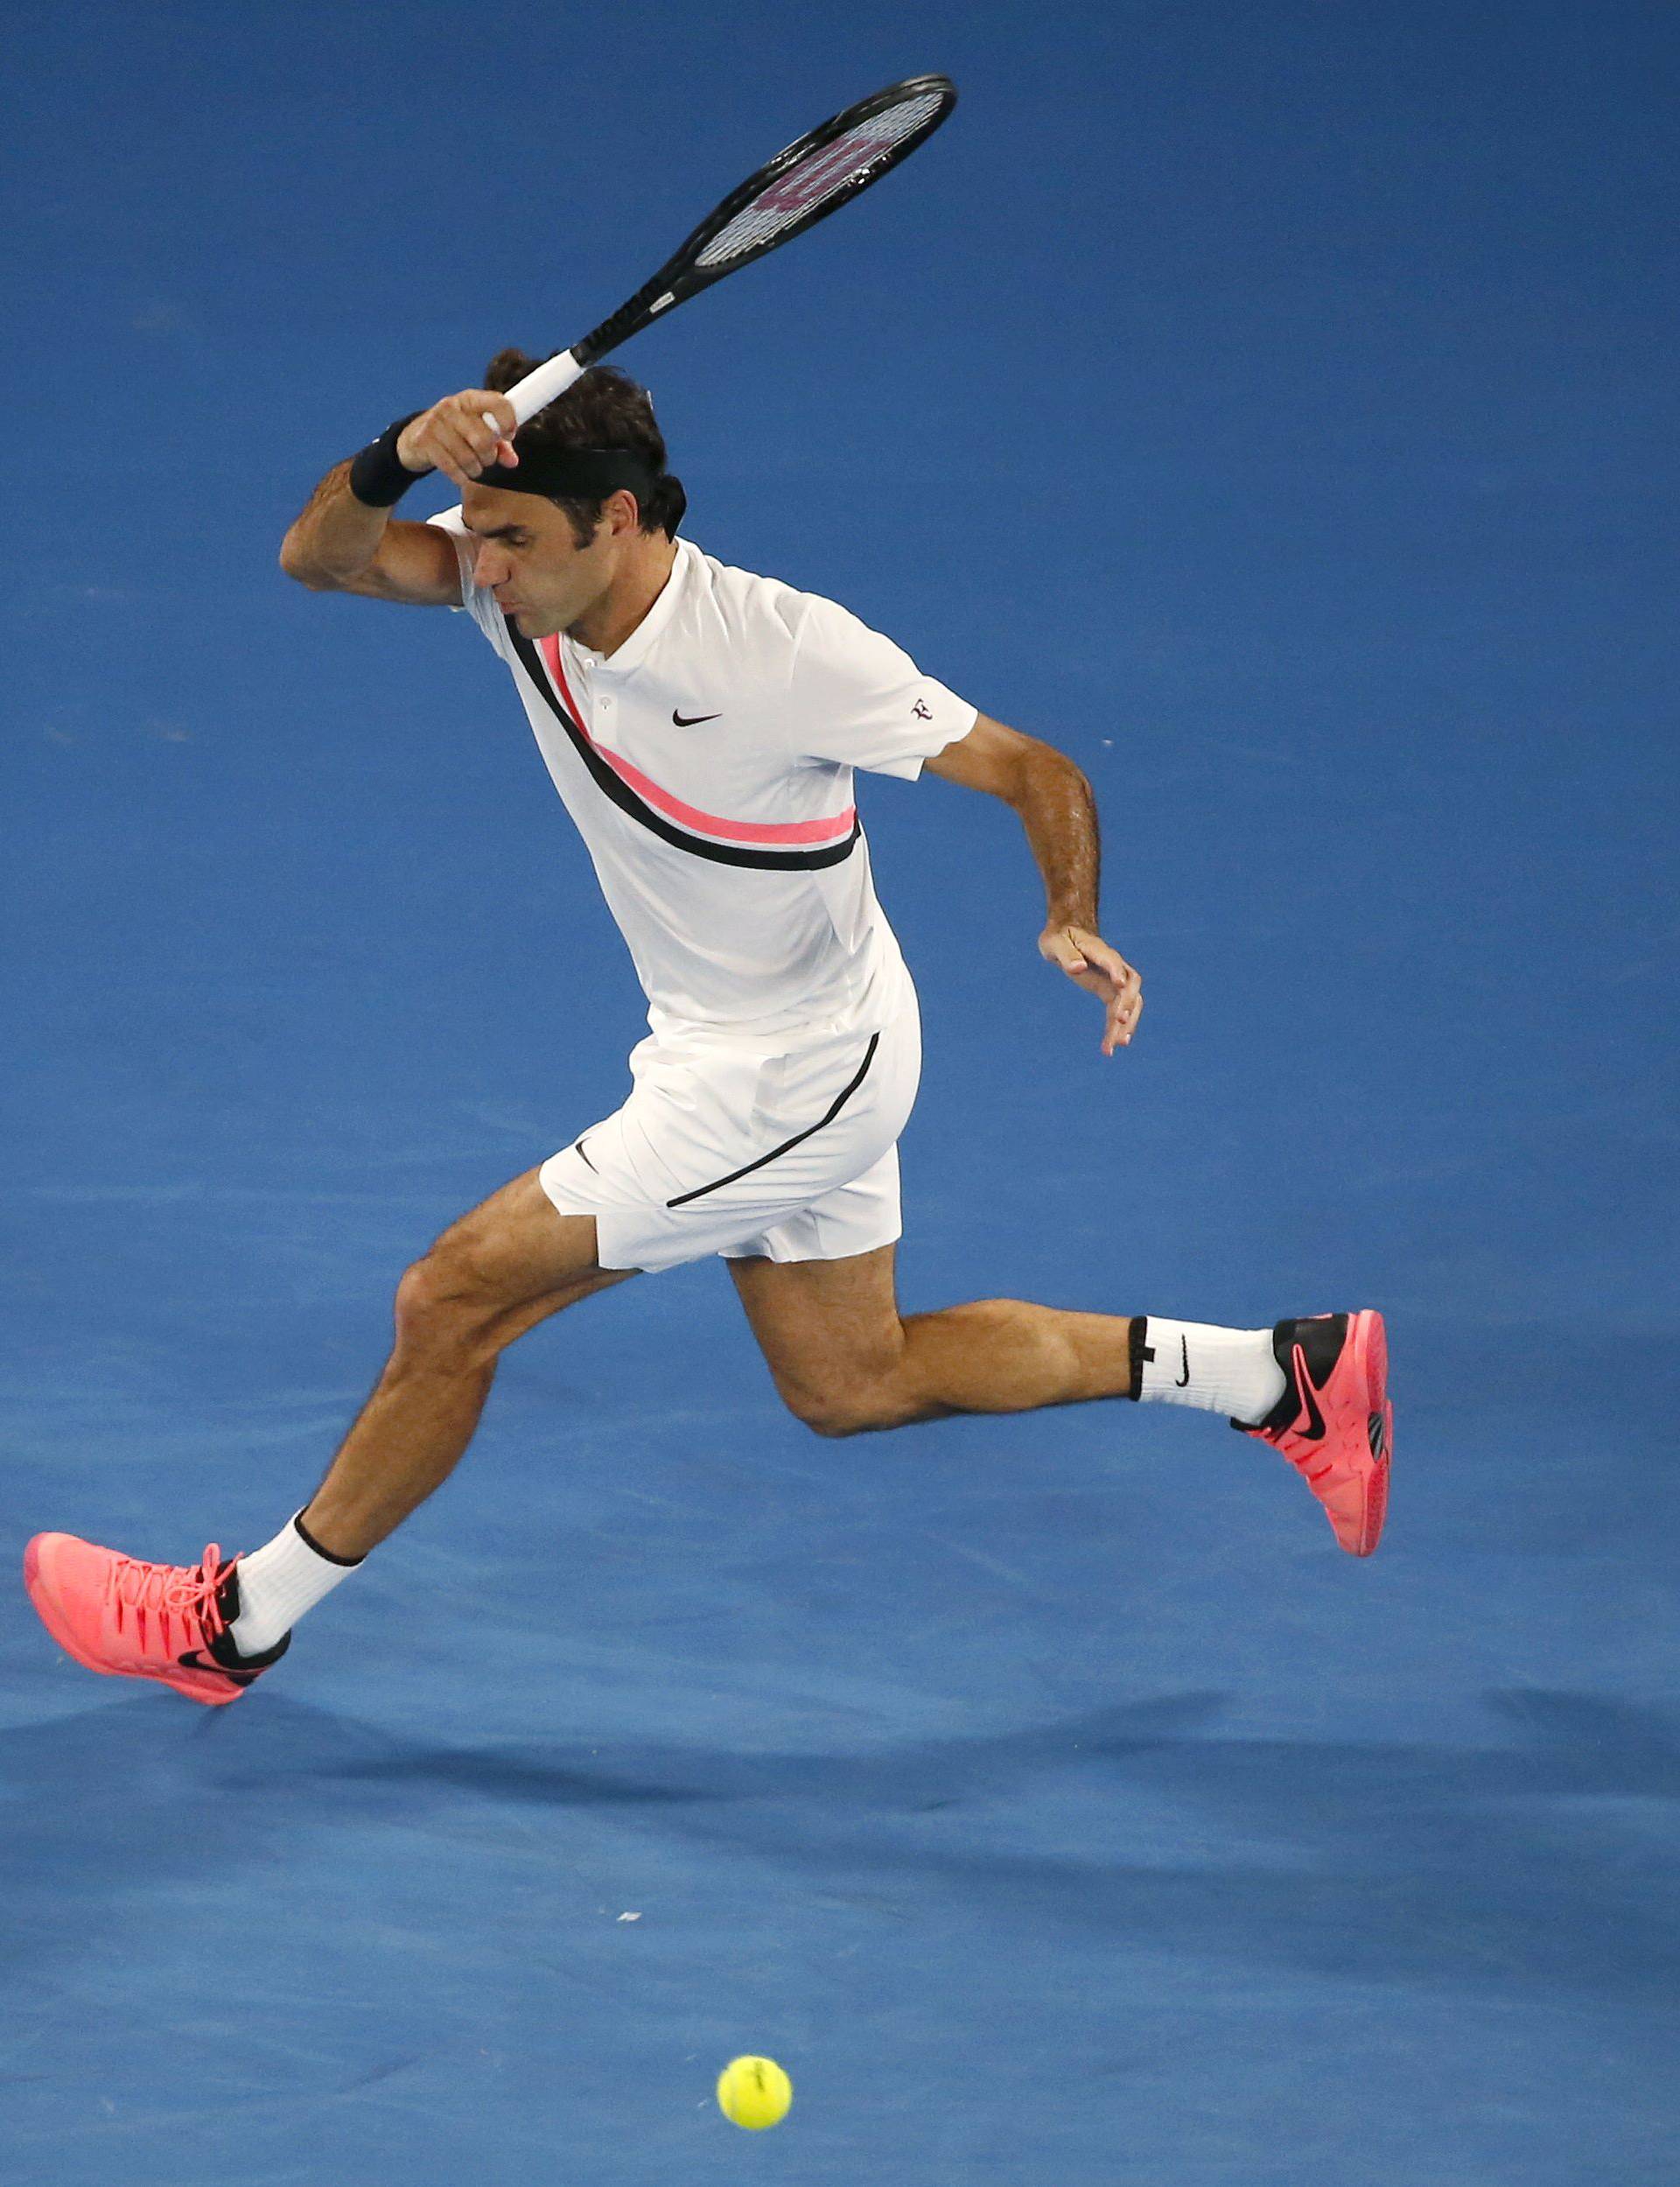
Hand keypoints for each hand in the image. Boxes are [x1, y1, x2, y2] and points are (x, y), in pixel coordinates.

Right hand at [396, 391, 518, 488]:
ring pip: (469, 457)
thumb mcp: (476, 432)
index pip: (497, 403)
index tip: (509, 435)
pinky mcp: (424, 441)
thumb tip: (512, 461)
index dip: (508, 421)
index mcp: (469, 399)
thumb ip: (499, 445)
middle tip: (487, 459)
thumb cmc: (453, 434)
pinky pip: (451, 467)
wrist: (413, 438)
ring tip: (473, 468)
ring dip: (475, 469)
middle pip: (484, 440)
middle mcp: (452, 407)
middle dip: (490, 456)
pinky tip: (462, 477)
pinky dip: (461, 477)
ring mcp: (436, 423)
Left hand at [1038, 923, 1142, 1054]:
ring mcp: (1114, 979)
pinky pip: (1118, 1011)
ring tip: (1117, 1045)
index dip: (1117, 972)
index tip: (1121, 986)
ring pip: (1129, 1002)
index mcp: (1098, 949)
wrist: (1068, 935)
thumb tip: (1078, 968)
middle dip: (1127, 1003)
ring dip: (1126, 1023)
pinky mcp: (1109, 990)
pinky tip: (1111, 1045)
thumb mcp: (1055, 943)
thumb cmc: (1060, 937)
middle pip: (1130, 985)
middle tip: (1118, 1023)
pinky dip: (1116, 1027)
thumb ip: (1066, 954)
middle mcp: (1113, 965)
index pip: (1112, 960)